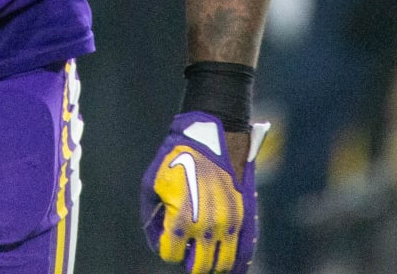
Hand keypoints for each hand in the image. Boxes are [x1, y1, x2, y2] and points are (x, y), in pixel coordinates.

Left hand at [142, 113, 270, 272]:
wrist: (212, 135)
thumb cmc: (177, 158)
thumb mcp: (152, 183)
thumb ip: (151, 215)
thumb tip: (156, 238)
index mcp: (181, 218)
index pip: (171, 255)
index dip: (167, 249)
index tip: (168, 240)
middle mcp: (207, 225)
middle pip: (198, 266)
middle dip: (188, 260)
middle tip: (186, 249)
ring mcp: (229, 223)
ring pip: (222, 264)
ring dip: (211, 264)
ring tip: (204, 254)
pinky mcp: (245, 216)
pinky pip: (244, 251)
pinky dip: (236, 262)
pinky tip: (227, 264)